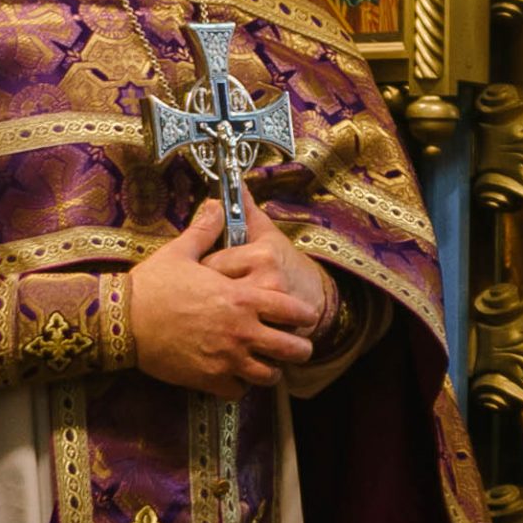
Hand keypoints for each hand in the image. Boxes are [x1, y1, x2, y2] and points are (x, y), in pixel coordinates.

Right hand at [130, 202, 319, 398]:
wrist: (118, 321)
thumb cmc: (151, 285)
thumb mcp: (180, 252)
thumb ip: (205, 230)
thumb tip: (217, 204)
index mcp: (242, 298)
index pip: (294, 311)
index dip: (304, 314)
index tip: (305, 316)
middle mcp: (241, 331)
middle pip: (292, 349)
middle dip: (300, 349)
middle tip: (297, 347)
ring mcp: (226, 358)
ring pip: (269, 375)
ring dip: (272, 369)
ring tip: (268, 363)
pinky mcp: (207, 379)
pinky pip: (238, 391)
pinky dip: (241, 386)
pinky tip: (236, 376)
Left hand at [204, 194, 332, 336]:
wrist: (318, 299)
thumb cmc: (286, 265)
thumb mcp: (268, 237)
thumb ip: (246, 214)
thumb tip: (234, 185)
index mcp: (261, 255)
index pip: (209, 263)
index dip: (204, 271)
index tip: (209, 274)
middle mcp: (266, 283)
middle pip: (211, 292)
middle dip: (206, 295)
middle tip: (213, 295)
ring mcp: (270, 313)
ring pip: (220, 316)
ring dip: (215, 317)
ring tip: (220, 313)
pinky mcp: (271, 336)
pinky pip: (236, 336)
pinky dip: (227, 337)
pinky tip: (229, 331)